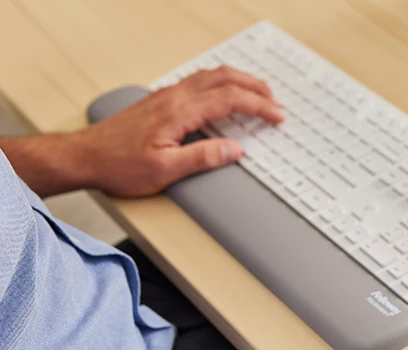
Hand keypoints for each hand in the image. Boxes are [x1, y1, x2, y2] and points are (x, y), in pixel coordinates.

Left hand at [73, 65, 282, 196]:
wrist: (85, 156)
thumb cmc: (119, 164)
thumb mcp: (164, 170)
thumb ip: (202, 158)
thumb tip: (234, 151)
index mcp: (179, 111)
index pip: (229, 99)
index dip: (258, 106)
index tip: (277, 115)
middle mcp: (174, 97)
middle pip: (224, 78)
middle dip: (255, 87)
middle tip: (275, 101)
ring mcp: (167, 96)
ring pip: (211, 75)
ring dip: (239, 81)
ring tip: (258, 93)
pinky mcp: (161, 100)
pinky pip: (199, 81)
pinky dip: (222, 83)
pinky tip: (224, 94)